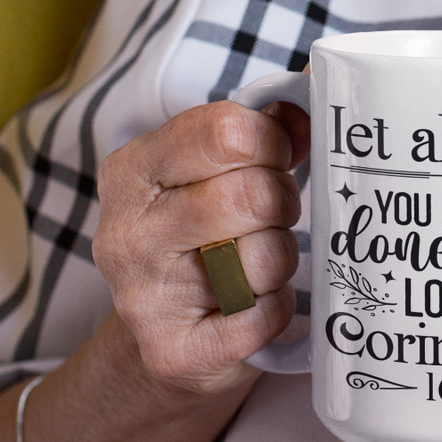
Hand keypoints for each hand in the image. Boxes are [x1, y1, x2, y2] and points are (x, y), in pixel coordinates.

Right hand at [93, 101, 309, 392]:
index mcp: (131, 170)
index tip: (275, 156)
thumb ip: (265, 125)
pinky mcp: (173, 353)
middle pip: (252, 194)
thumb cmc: (205, 237)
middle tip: (272, 216)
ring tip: (258, 262)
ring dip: (282, 259)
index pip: (225, 130)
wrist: (167, 341)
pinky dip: (276, 309)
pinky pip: (266, 316)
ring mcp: (142, 298)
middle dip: (283, 202)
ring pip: (265, 256)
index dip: (270, 141)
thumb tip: (316, 87)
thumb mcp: (218, 171)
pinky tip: (253, 306)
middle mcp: (125, 232)